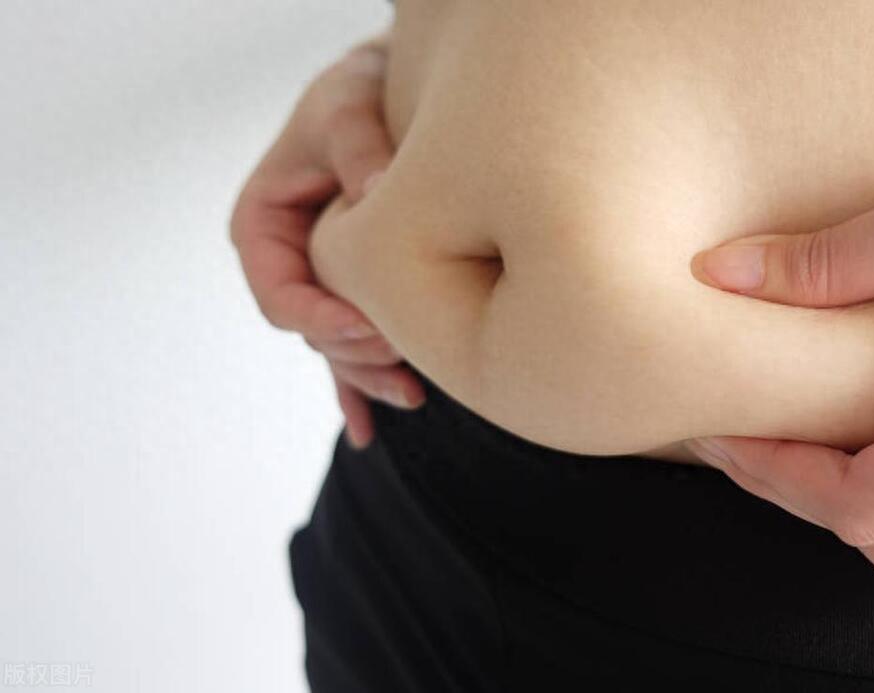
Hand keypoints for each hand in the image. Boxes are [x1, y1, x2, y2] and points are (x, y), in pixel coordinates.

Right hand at [230, 32, 423, 449]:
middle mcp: (288, 261)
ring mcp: (321, 283)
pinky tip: (366, 430)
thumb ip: (355, 150)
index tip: (370, 327)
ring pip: (336, 347)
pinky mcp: (354, 294)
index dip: (320, 318)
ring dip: (370, 377)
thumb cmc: (358, 96)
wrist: (389, 96)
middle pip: (311, 330)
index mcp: (264, 223)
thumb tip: (377, 196)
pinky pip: (352, 349)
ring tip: (413, 397)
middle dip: (356, 353)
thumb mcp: (347, 109)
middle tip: (409, 365)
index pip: (278, 291)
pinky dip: (360, 387)